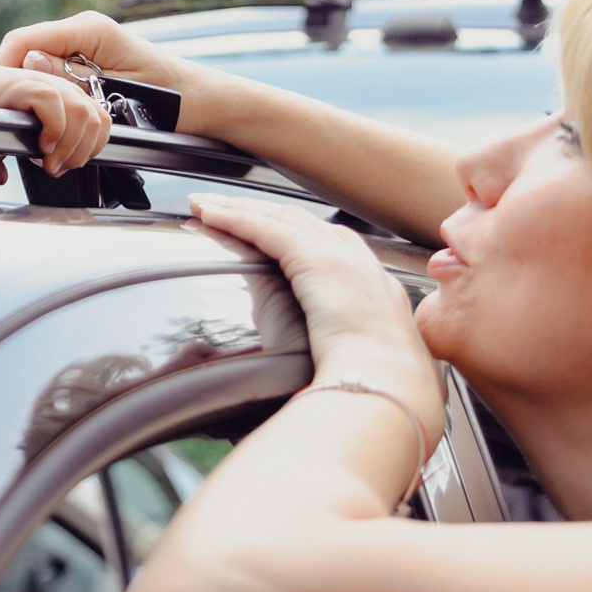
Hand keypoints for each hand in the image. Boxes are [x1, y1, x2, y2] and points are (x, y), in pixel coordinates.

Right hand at [0, 11, 195, 116]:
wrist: (203, 102)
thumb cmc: (172, 97)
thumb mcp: (115, 89)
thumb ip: (70, 77)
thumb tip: (29, 65)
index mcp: (89, 28)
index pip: (25, 40)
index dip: (4, 67)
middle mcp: (84, 30)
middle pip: (27, 51)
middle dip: (16, 81)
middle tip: (10, 114)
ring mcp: (86, 44)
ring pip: (38, 64)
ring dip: (32, 90)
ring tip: (29, 118)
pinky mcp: (90, 61)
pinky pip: (55, 72)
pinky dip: (49, 92)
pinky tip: (49, 114)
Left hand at [0, 61, 112, 176]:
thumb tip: (1, 176)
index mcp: (15, 85)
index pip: (48, 96)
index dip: (53, 126)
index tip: (42, 151)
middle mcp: (44, 81)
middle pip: (78, 107)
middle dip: (71, 146)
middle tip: (51, 168)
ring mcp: (62, 87)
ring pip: (94, 114)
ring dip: (84, 147)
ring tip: (61, 165)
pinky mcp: (74, 96)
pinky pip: (100, 116)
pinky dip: (95, 140)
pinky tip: (75, 156)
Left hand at [187, 192, 442, 430]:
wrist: (388, 385)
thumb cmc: (375, 385)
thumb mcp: (356, 357)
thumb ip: (336, 344)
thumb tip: (304, 353)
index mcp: (373, 284)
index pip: (327, 243)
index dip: (289, 232)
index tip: (264, 231)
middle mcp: (358, 260)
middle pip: (299, 222)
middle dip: (258, 211)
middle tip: (223, 209)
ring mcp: (340, 255)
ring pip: (279, 219)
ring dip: (237, 210)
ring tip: (204, 206)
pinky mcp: (316, 259)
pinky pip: (264, 229)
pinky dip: (233, 219)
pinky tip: (207, 214)